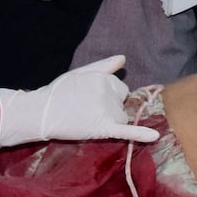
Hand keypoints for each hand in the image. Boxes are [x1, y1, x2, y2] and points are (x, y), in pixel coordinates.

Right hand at [0, 56, 159, 146]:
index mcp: (104, 78)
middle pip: (122, 103)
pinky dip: (141, 135)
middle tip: (89, 111)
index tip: (92, 100)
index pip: (120, 89)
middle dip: (112, 107)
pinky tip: (154, 137)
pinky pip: (127, 131)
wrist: (41, 112)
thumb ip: (103, 65)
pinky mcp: (104, 128)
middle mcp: (108, 92)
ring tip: (90, 121)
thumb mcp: (80, 72)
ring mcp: (107, 110)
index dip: (108, 96)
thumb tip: (123, 58)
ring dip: (113, 120)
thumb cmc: (58, 92)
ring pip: (122, 117)